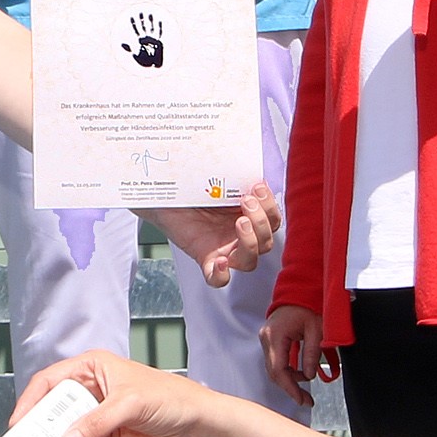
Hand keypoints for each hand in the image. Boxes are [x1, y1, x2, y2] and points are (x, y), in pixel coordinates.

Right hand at [14, 352, 223, 436]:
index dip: (30, 402)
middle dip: (39, 434)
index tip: (17, 425)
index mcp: (91, 368)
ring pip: (63, 436)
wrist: (195, 428)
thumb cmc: (169, 399)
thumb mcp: (129, 404)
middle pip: (51, 412)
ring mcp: (94, 417)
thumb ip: (96, 422)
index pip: (50, 382)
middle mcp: (88, 391)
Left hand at [146, 182, 282, 286]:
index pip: (272, 220)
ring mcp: (224, 250)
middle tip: (246, 200)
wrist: (163, 196)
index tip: (257, 186)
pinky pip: (219, 280)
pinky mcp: (206, 259)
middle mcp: (239, 236)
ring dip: (251, 241)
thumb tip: (243, 157)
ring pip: (251, 261)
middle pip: (267, 242)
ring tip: (239, 221)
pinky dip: (223, 274)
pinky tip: (221, 260)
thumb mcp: (215, 179)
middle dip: (262, 220)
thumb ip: (233, 176)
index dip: (271, 206)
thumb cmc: (189, 189)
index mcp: (247, 216)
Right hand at [260, 303, 334, 407]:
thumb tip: (308, 375)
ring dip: (289, 380)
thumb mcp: (316, 329)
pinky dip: (288, 370)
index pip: (278, 369)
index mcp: (275, 335)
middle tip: (305, 400)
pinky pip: (276, 361)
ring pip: (274, 368)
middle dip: (290, 388)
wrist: (299, 290)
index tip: (300, 399)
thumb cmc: (307, 304)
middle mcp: (266, 338)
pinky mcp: (270, 340)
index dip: (289, 387)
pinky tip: (300, 374)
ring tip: (306, 387)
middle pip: (274, 372)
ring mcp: (266, 339)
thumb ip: (312, 353)